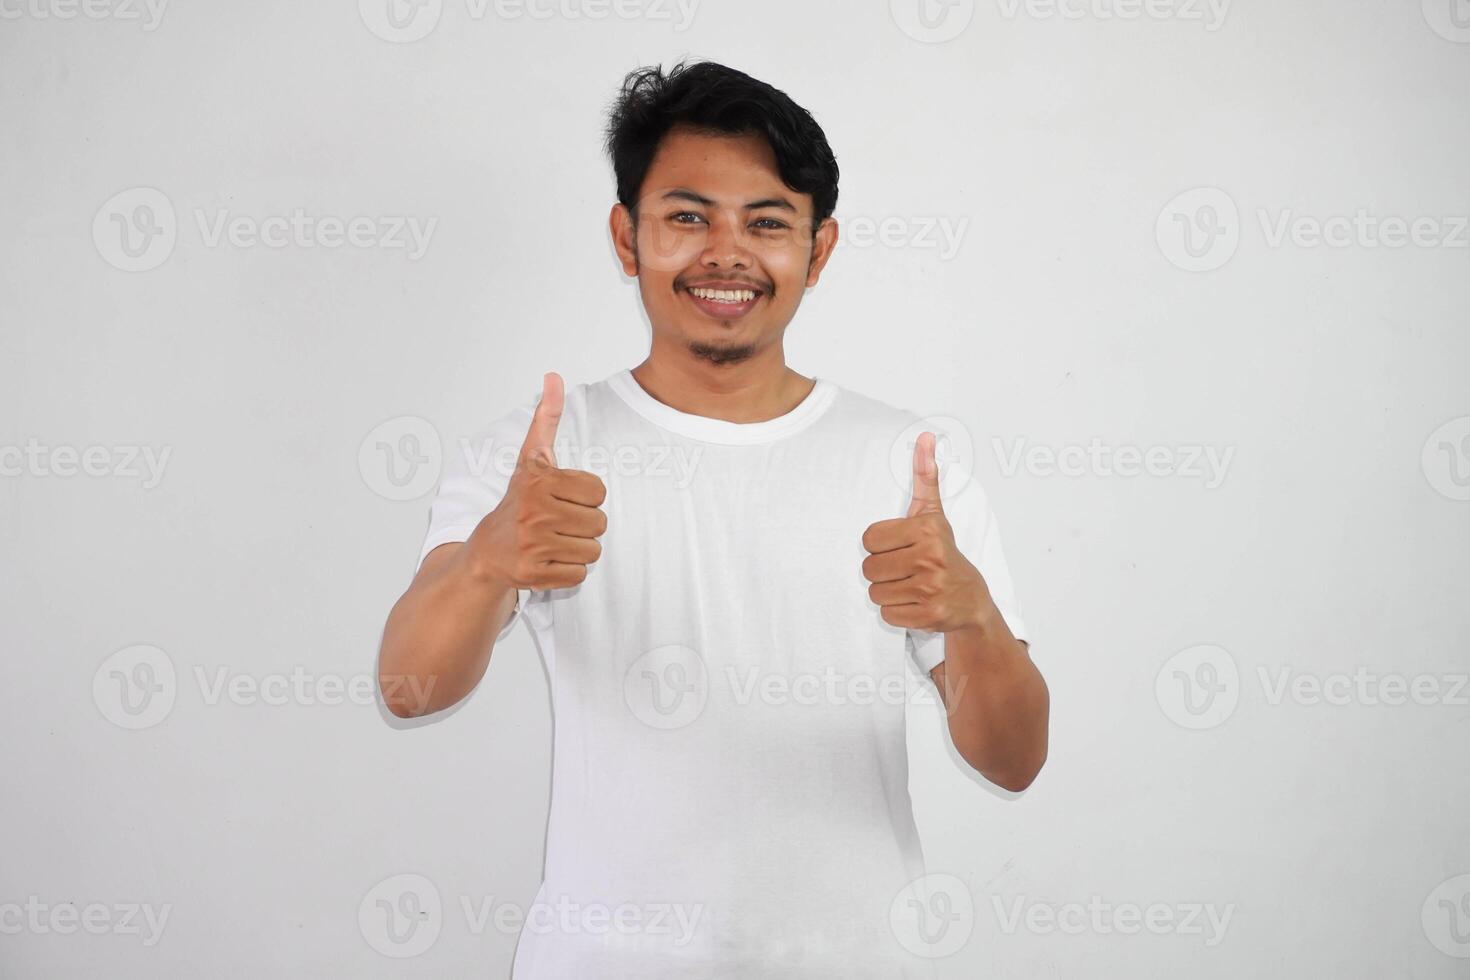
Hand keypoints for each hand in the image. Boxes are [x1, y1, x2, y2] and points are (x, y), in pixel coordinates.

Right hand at [463, 372, 607, 589]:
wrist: (487, 551)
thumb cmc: (518, 501)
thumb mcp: (532, 459)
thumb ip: (546, 418)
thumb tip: (553, 376)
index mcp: (539, 481)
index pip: (599, 491)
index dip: (586, 497)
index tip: (562, 499)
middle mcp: (533, 512)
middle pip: (600, 523)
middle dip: (584, 525)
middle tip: (558, 524)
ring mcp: (532, 545)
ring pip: (593, 551)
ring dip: (578, 549)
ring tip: (554, 542)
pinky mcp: (533, 575)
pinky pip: (579, 575)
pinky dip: (568, 571)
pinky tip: (548, 560)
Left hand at [861, 431, 988, 632]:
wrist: (972, 600)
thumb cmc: (945, 553)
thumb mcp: (934, 514)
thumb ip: (925, 477)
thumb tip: (925, 436)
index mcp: (926, 530)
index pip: (868, 539)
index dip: (879, 546)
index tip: (900, 548)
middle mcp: (931, 558)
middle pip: (868, 568)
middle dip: (882, 571)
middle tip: (904, 570)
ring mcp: (931, 589)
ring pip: (875, 592)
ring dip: (887, 592)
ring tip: (910, 586)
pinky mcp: (929, 615)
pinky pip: (886, 613)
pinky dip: (896, 611)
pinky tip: (914, 603)